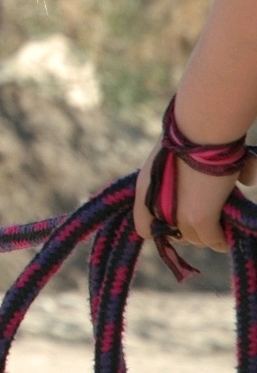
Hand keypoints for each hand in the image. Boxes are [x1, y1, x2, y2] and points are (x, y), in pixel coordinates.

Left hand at [134, 142, 256, 252]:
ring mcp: (177, 216)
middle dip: (190, 227)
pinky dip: (223, 238)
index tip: (178, 218)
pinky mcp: (199, 220)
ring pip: (197, 240)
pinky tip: (228, 228)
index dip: (163, 227)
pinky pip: (215, 241)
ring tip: (218, 214)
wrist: (198, 131)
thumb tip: (213, 189)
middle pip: (177, 235)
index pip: (144, 229)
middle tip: (205, 211)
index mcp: (144, 192)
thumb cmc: (188, 137)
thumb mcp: (168, 161)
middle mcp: (156, 208)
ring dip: (208, 231)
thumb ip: (176, 183)